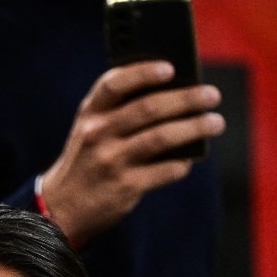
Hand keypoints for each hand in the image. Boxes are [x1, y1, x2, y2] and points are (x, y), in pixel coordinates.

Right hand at [39, 61, 224, 242]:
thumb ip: (119, 111)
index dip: (143, 72)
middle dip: (186, 99)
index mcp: (90, 114)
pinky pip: (165, 170)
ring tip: (215, 123)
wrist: (61, 208)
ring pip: (162, 137)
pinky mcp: (125, 187)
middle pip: (148, 108)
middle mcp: (98, 135)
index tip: (171, 68)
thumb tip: (176, 95)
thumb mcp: (90, 130)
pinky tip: (189, 160)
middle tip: (211, 95)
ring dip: (195, 127)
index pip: (114, 83)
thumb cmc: (87, 161)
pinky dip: (182, 164)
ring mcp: (111, 161)